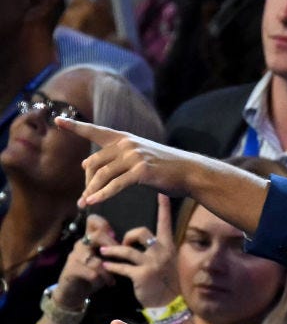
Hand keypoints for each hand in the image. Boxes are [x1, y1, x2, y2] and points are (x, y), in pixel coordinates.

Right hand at [53, 214, 117, 307]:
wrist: (73, 292)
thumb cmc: (93, 274)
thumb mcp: (104, 260)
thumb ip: (113, 251)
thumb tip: (131, 246)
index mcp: (89, 239)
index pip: (93, 221)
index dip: (104, 223)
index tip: (115, 235)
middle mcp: (81, 244)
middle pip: (96, 236)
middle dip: (112, 247)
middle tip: (121, 258)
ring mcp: (74, 256)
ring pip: (95, 259)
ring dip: (108, 270)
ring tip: (115, 278)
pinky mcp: (71, 270)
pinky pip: (91, 272)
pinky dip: (103, 278)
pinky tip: (109, 283)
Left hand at [55, 118, 220, 206]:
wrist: (190, 172)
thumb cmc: (166, 168)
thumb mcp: (139, 157)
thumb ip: (115, 158)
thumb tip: (87, 165)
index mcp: (125, 138)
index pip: (95, 131)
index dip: (76, 126)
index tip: (58, 120)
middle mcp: (127, 144)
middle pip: (95, 162)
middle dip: (87, 182)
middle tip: (84, 197)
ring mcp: (134, 157)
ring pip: (102, 175)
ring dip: (91, 191)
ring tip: (84, 204)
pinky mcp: (141, 172)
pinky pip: (115, 185)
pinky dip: (102, 195)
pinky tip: (93, 202)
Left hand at [98, 194, 178, 306]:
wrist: (171, 304)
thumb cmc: (168, 282)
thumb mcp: (168, 263)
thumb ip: (158, 251)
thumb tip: (143, 242)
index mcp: (168, 247)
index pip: (166, 223)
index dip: (163, 208)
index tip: (162, 193)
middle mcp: (162, 252)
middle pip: (141, 233)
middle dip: (128, 236)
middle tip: (122, 244)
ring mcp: (152, 264)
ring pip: (127, 250)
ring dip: (112, 251)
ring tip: (104, 252)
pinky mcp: (142, 275)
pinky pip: (122, 267)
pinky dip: (112, 266)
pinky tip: (106, 266)